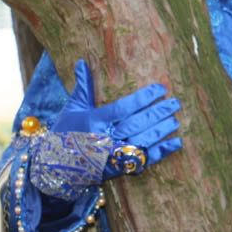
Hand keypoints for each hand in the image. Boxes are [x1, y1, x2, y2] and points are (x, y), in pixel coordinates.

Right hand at [52, 59, 182, 175]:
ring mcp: (112, 156)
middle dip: (157, 113)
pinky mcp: (118, 169)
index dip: (143, 98)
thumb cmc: (65, 132)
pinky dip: (161, 152)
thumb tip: (81, 61)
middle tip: (175, 102)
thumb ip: (83, 87)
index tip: (160, 88)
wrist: (54, 166)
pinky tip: (177, 142)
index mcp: (94, 121)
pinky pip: (143, 160)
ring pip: (142, 141)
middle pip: (136, 124)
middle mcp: (104, 139)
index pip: (123, 108)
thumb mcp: (73, 108)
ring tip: (175, 119)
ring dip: (161, 131)